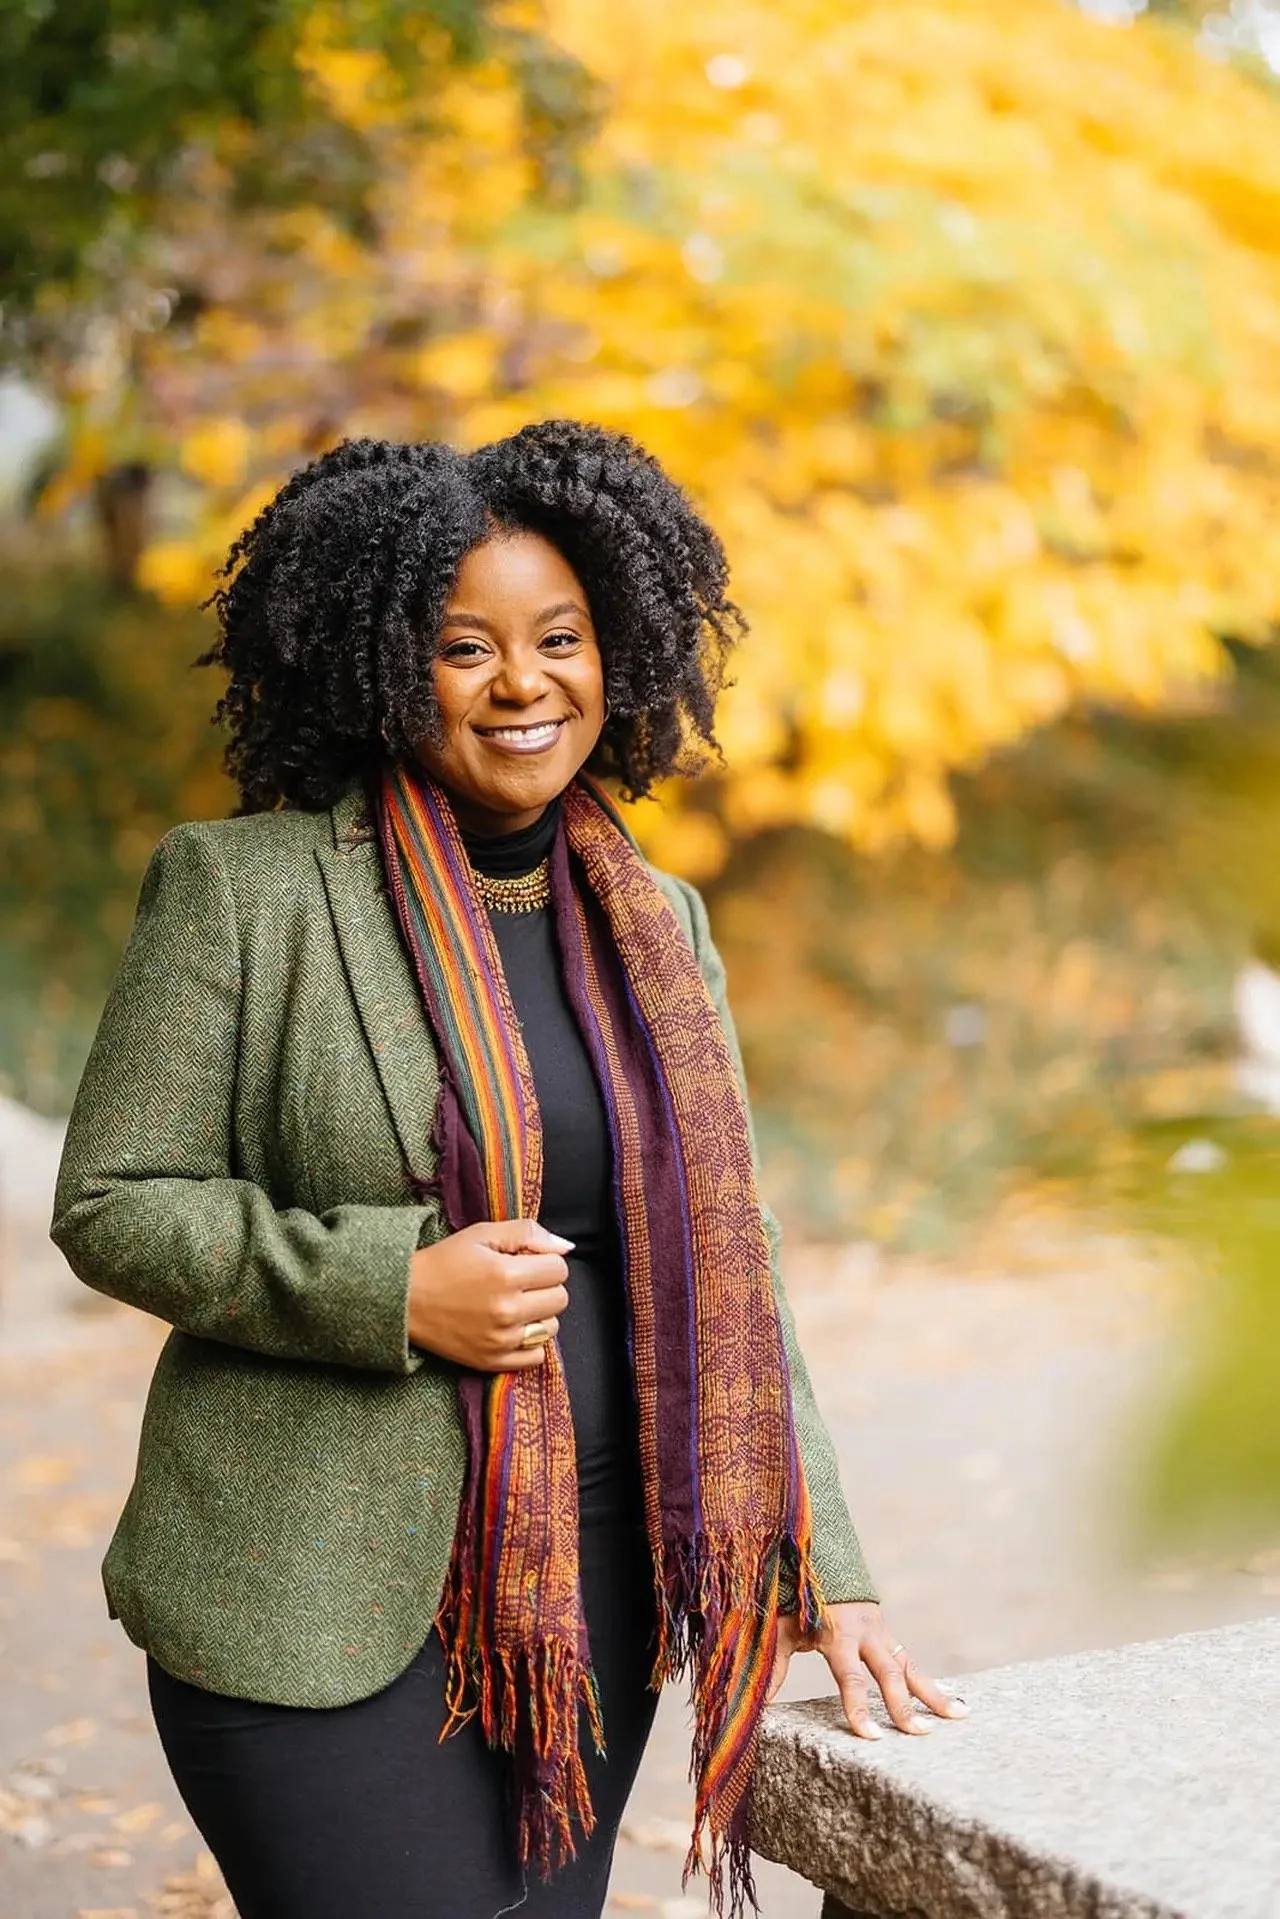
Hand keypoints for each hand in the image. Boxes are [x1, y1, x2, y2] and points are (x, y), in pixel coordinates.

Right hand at [408, 1219, 571, 1371]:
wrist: (405, 1299)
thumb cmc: (444, 1262)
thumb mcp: (482, 1234)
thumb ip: (528, 1233)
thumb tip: (567, 1247)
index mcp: (505, 1274)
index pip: (559, 1269)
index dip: (544, 1261)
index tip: (524, 1262)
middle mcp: (507, 1310)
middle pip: (560, 1298)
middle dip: (544, 1286)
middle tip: (519, 1282)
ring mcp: (501, 1339)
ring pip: (551, 1327)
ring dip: (539, 1314)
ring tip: (512, 1304)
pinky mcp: (492, 1361)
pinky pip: (536, 1356)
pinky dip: (530, 1342)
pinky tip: (511, 1328)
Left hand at [767, 1600, 968, 1739]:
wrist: (816, 1551)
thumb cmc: (793, 1595)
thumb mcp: (779, 1626)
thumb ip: (773, 1663)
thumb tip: (755, 1702)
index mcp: (836, 1631)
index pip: (850, 1677)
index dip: (859, 1708)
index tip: (872, 1738)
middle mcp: (864, 1631)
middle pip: (889, 1673)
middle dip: (904, 1705)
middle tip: (920, 1735)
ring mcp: (880, 1630)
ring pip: (910, 1665)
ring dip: (934, 1693)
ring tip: (961, 1717)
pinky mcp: (887, 1632)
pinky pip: (910, 1659)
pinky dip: (929, 1681)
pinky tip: (953, 1701)